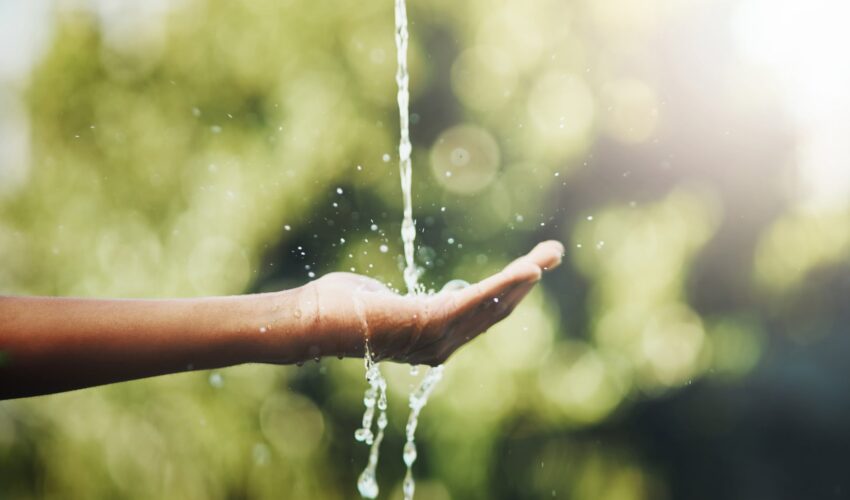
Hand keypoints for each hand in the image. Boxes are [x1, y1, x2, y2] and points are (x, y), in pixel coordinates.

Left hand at [301, 240, 563, 364]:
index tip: (530, 269)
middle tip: (554, 254)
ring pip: (490, 306)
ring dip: (522, 280)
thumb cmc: (337, 307)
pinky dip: (502, 286)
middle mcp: (440, 347)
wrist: (310, 319)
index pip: (479, 314)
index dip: (507, 292)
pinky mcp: (429, 324)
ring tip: (549, 257)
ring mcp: (435, 339)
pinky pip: (474, 302)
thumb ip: (398, 301)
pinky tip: (526, 270)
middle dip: (526, 282)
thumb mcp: (377, 301)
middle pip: (494, 311)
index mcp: (431, 340)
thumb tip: (387, 297)